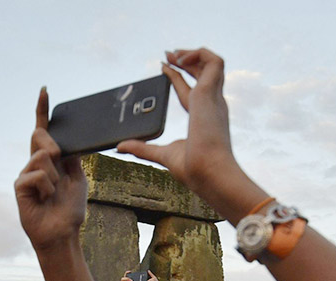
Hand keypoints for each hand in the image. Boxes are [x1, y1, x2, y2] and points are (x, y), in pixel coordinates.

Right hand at [15, 88, 87, 255]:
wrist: (62, 233)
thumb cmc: (69, 209)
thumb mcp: (78, 177)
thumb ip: (72, 157)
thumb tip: (66, 141)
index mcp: (49, 160)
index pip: (44, 130)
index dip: (43, 110)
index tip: (45, 91)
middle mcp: (34, 164)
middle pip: (41, 135)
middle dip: (54, 148)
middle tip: (60, 171)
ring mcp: (25, 174)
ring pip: (42, 156)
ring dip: (55, 176)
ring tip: (53, 193)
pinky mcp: (19, 186)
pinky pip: (37, 174)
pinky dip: (47, 187)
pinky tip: (45, 199)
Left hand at [116, 49, 245, 208]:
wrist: (208, 172)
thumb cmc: (193, 169)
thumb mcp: (161, 154)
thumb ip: (142, 148)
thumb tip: (120, 146)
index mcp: (204, 118)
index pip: (192, 90)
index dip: (178, 77)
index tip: (163, 67)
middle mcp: (213, 105)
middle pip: (204, 72)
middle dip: (186, 59)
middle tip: (165, 54)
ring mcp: (213, 97)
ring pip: (212, 63)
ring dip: (192, 53)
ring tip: (171, 55)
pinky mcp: (210, 92)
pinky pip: (214, 61)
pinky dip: (197, 54)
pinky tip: (177, 60)